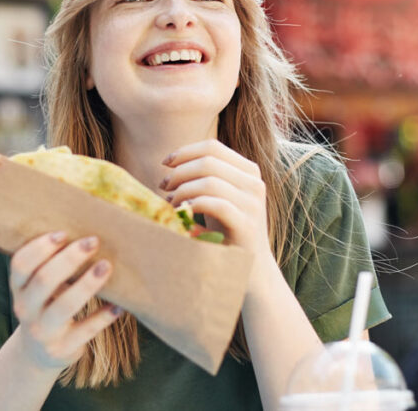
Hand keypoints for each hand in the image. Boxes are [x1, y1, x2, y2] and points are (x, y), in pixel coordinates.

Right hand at [8, 232, 120, 370]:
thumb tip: (85, 228)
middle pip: (44, 280)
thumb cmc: (46, 306)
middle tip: (93, 241)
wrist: (38, 355)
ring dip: (87, 284)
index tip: (63, 233)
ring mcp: (43, 331)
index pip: (20, 264)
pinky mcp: (62, 349)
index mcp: (18, 288)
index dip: (40, 248)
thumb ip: (50, 265)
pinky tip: (120, 305)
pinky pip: (85, 331)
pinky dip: (103, 317)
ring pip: (64, 306)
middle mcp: (25, 309)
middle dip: (69, 259)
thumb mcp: (37, 289)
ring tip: (107, 266)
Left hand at [161, 140, 271, 259]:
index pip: (212, 147)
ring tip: (170, 203)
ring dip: (182, 190)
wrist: (250, 269)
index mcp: (249, 171)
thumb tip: (169, 163)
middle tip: (163, 186)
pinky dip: (193, 205)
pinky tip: (181, 212)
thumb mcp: (218, 197)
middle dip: (179, 172)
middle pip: (208, 161)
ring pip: (210, 181)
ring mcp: (253, 204)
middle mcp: (254, 183)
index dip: (184, 152)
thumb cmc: (227, 231)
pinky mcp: (247, 224)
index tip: (165, 163)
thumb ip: (204, 177)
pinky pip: (216, 204)